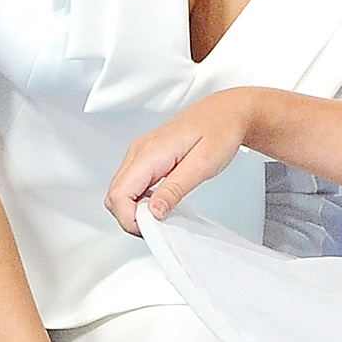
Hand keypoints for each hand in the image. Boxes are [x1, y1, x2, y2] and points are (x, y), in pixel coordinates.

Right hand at [105, 89, 253, 233]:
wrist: (227, 112)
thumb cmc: (220, 131)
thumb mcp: (204, 164)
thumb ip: (175, 189)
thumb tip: (153, 211)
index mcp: (150, 152)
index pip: (119, 194)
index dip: (129, 219)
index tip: (150, 229)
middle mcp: (139, 150)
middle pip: (114, 195)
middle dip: (129, 218)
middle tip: (156, 227)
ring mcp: (140, 152)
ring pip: (119, 191)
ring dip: (133, 209)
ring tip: (160, 215)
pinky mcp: (146, 155)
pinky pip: (131, 183)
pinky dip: (138, 199)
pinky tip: (158, 202)